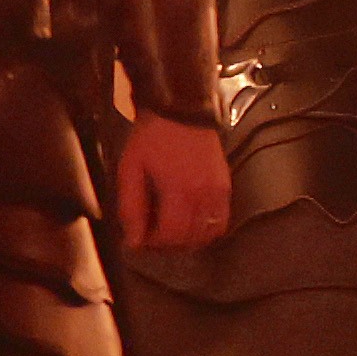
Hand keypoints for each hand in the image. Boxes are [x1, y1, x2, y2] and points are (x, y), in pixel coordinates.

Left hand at [115, 114, 231, 253]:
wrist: (182, 110)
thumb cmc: (152, 139)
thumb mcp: (130, 170)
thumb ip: (131, 208)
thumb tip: (133, 241)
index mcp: (178, 190)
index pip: (170, 235)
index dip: (152, 244)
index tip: (139, 238)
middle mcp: (204, 194)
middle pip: (189, 239)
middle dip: (167, 245)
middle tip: (151, 236)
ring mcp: (218, 191)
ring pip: (207, 235)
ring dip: (187, 241)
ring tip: (171, 232)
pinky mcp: (226, 187)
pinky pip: (222, 221)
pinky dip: (207, 230)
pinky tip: (191, 223)